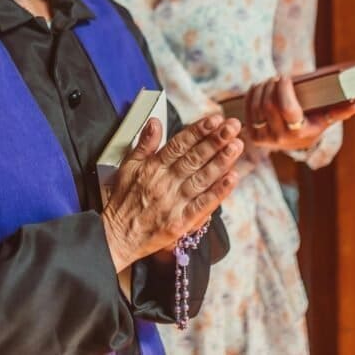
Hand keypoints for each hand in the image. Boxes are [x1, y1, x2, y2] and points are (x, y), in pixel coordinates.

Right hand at [101, 115, 242, 271]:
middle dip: (215, 140)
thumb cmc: (123, 200)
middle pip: (194, 158)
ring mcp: (175, 202)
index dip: (198, 131)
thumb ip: (144, 144)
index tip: (214, 119)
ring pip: (202, 178)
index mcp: (153, 167)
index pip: (179, 144)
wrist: (117, 234)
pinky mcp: (181, 222)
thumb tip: (154, 122)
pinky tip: (232, 178)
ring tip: (236, 146)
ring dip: (221, 161)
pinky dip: (218, 192)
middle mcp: (165, 182)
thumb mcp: (128, 166)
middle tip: (233, 126)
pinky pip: (203, 204)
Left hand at [244, 75, 354, 150]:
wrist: (294, 141)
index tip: (285, 77)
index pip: (287, 108)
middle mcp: (280, 139)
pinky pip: (247, 110)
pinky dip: (251, 95)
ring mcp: (264, 138)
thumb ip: (342, 111)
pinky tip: (258, 87)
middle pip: (268, 104)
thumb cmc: (313, 123)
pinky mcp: (252, 135)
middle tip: (277, 77)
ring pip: (256, 105)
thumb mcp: (326, 118)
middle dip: (271, 86)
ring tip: (269, 81)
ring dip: (261, 88)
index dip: (283, 90)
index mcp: (299, 134)